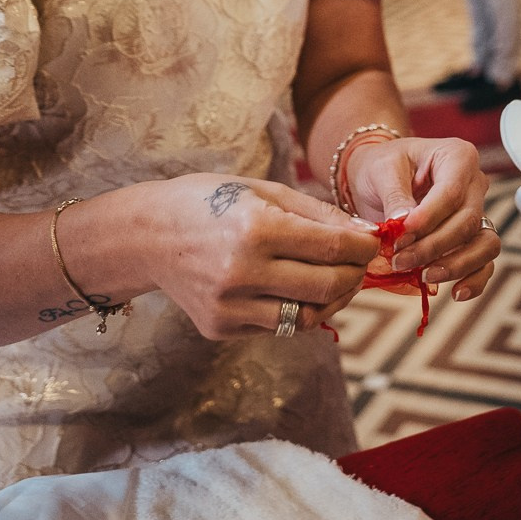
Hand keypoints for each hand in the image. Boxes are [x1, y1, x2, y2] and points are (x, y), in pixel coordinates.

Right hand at [140, 174, 377, 340]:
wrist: (147, 235)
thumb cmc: (210, 202)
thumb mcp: (264, 191)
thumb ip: (318, 213)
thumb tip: (365, 233)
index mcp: (256, 229)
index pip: (333, 248)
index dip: (363, 248)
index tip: (373, 242)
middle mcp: (242, 273)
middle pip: (326, 287)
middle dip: (355, 275)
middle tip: (361, 264)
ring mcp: (228, 307)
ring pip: (306, 318)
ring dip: (332, 301)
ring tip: (337, 281)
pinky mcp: (219, 329)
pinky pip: (276, 327)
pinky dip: (297, 310)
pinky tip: (297, 289)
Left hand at [343, 136, 499, 300]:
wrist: (378, 177)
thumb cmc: (381, 167)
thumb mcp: (381, 171)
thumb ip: (395, 196)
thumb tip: (404, 224)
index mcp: (458, 156)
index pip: (451, 193)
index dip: (428, 219)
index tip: (400, 237)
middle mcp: (475, 183)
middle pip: (467, 221)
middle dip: (434, 247)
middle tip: (400, 261)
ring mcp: (478, 210)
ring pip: (485, 244)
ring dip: (455, 265)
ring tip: (425, 276)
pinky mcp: (473, 236)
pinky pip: (485, 261)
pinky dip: (475, 279)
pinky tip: (456, 293)